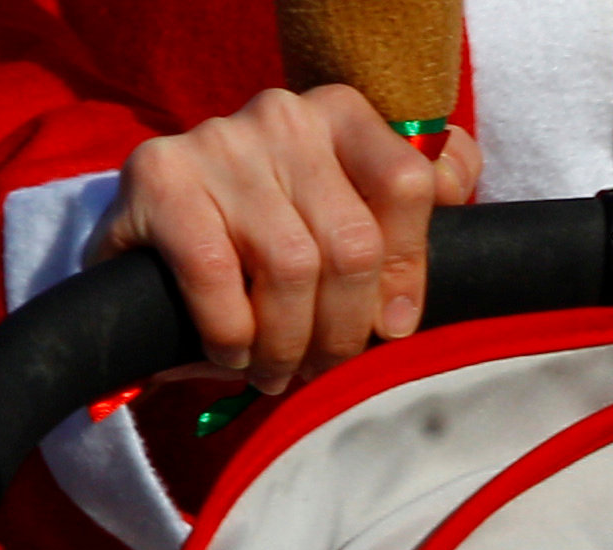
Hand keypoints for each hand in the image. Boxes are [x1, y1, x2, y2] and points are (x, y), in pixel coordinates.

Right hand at [92, 84, 483, 398]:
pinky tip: (231, 353)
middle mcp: (285, 115)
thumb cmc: (269, 242)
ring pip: (292, 267)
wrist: (152, 241)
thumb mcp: (346, 220)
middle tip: (325, 367)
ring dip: (287, 344)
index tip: (391, 327)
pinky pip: (215, 273)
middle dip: (344, 330)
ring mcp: (219, 139)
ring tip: (278, 371)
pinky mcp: (159, 174)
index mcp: (343, 115)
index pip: (408, 184)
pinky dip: (231, 334)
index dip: (408, 272)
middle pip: (353, 243)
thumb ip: (408, 209)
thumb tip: (460, 186)